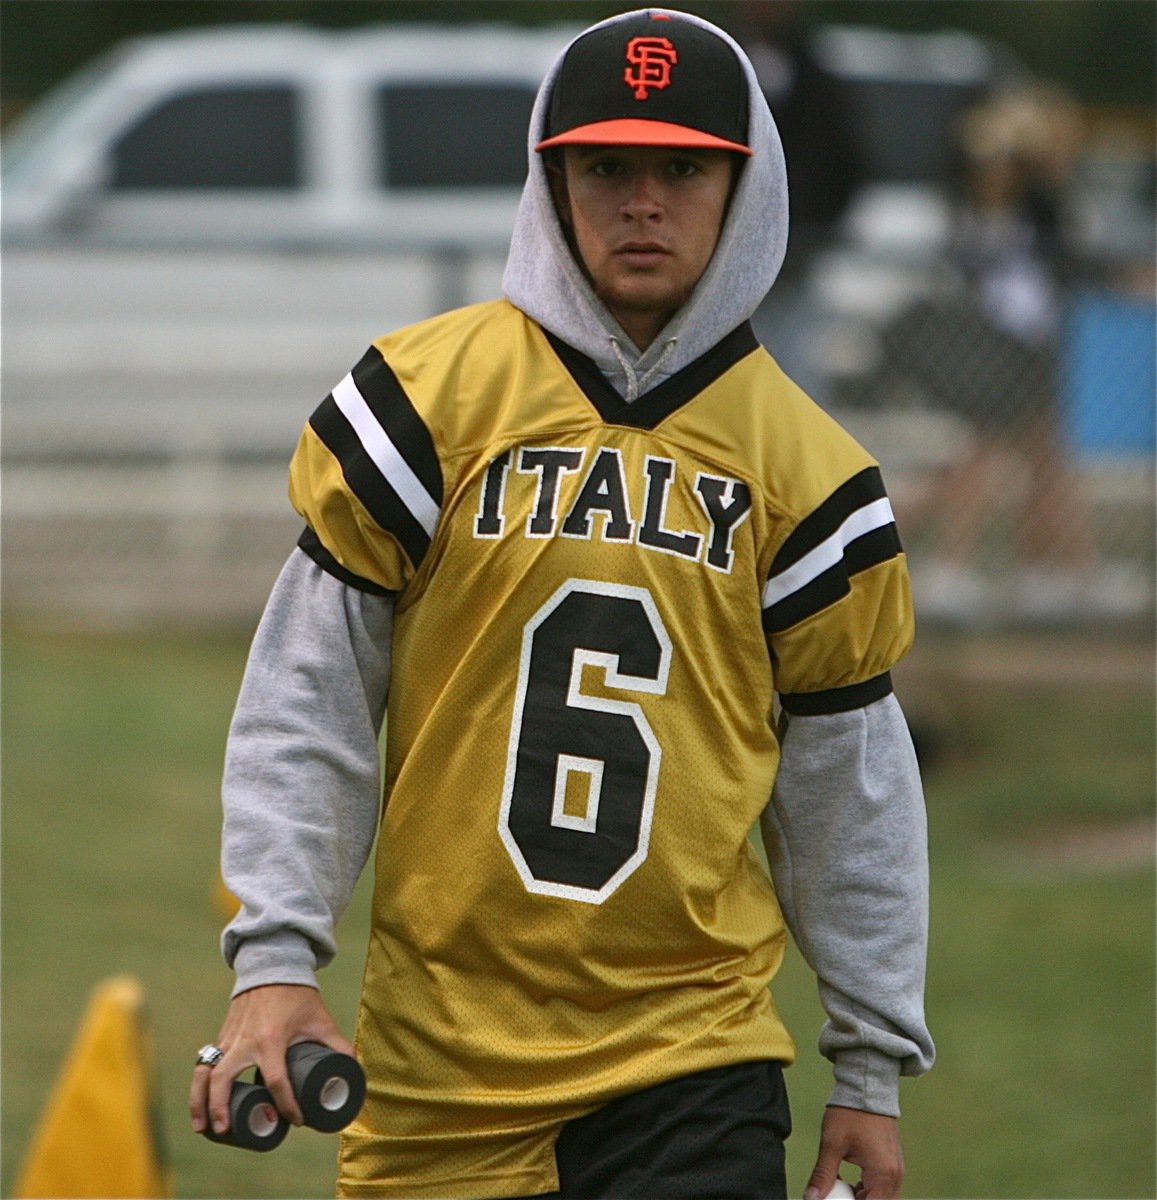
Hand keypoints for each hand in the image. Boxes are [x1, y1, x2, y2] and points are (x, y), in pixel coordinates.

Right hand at [188, 984, 353, 1135]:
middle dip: (221, 1108)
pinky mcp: (223, 1036)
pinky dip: (200, 1085)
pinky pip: (205, 1063)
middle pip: (224, 1080)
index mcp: (271, 1039)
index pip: (275, 1082)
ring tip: (201, 1128)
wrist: (272, 966)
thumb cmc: (298, 995)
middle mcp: (245, 1041)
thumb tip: (354, 1069)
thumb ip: (339, 1045)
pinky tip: (200, 1103)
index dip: (287, 1105)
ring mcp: (230, 1038)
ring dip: (199, 1101)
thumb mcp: (321, 1020)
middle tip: (226, 1131)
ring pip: (204, 1073)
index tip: (295, 1120)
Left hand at [804, 1106, 904, 1199]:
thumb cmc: (851, 1112)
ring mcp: (896, 1170)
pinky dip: (866, 1191)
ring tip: (837, 1189)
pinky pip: (881, 1188)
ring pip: (880, 1198)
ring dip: (861, 1198)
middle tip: (834, 1195)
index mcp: (883, 1175)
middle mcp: (895, 1176)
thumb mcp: (832, 1144)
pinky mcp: (892, 1164)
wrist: (867, 1087)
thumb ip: (822, 1175)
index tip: (834, 1198)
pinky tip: (847, 1182)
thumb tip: (811, 1198)